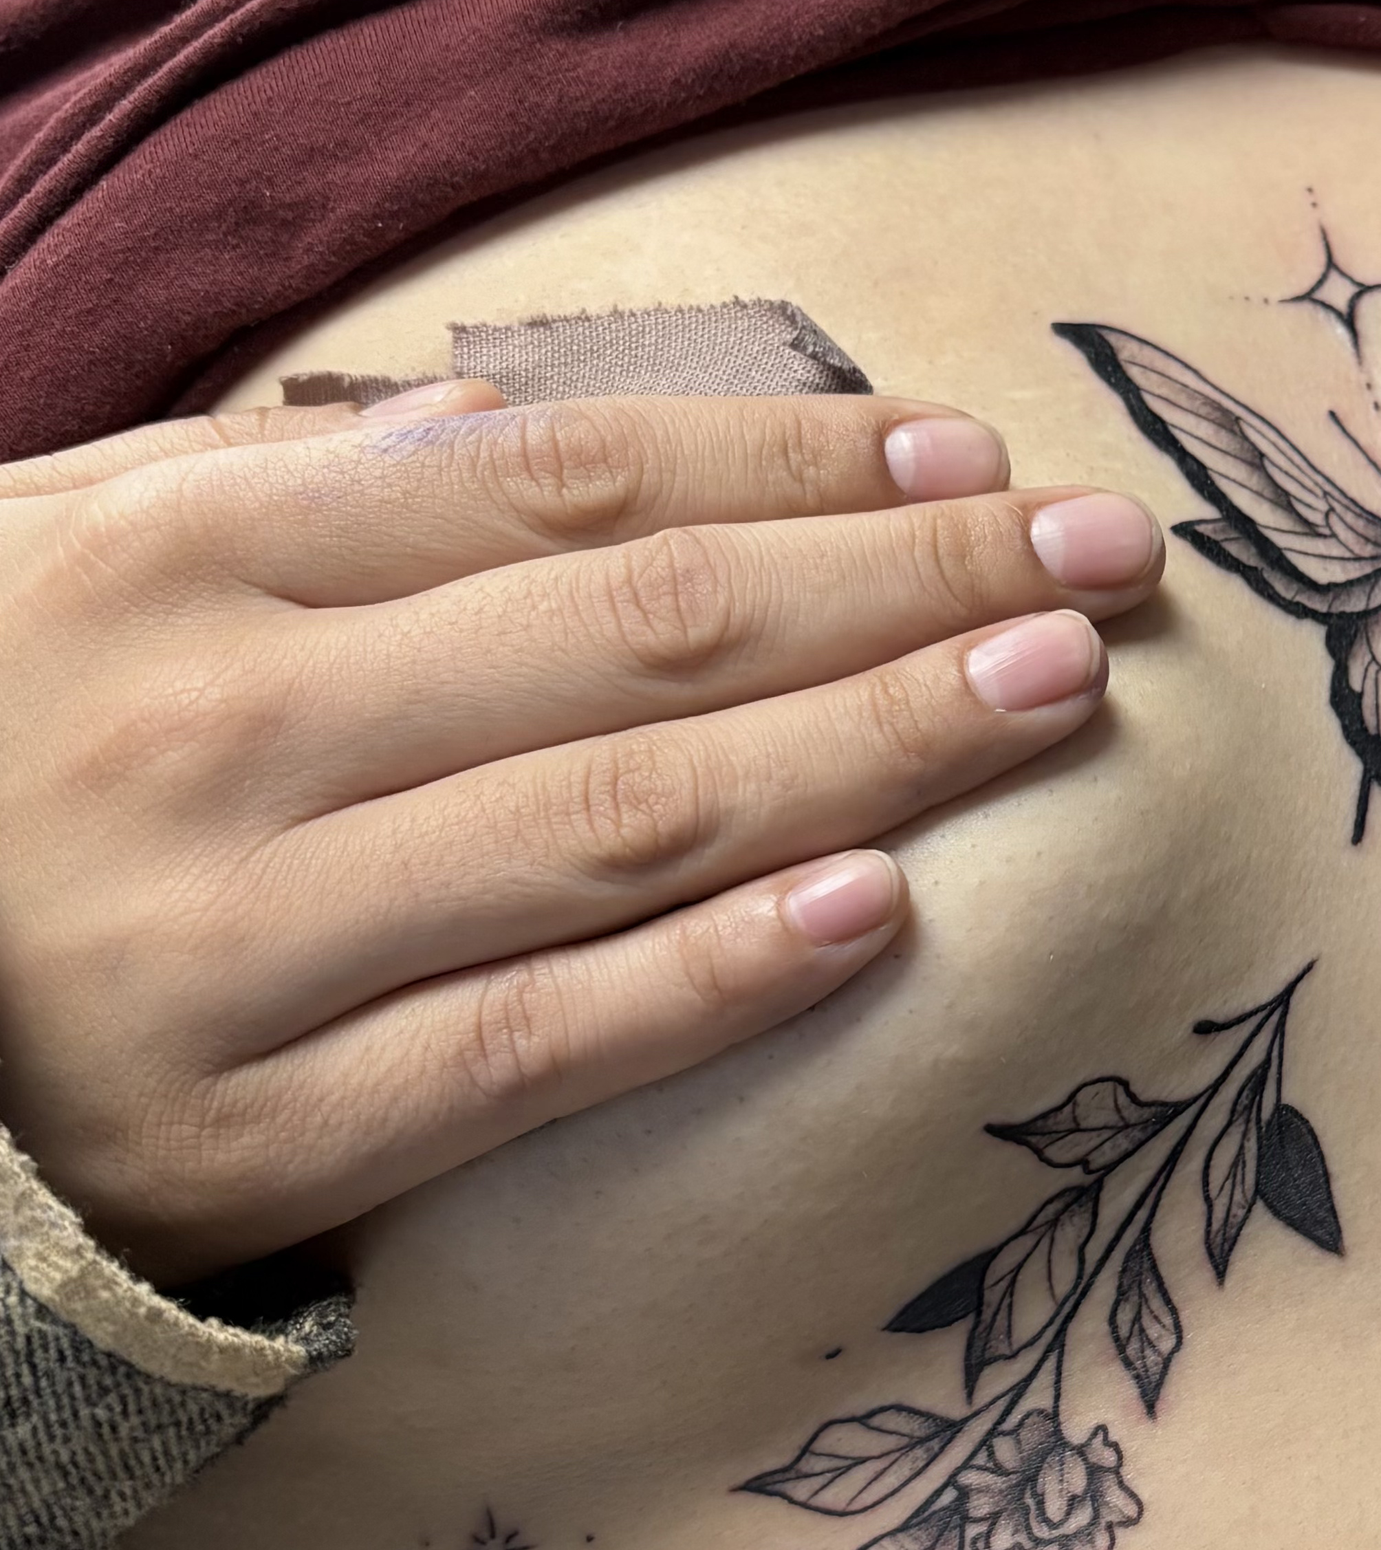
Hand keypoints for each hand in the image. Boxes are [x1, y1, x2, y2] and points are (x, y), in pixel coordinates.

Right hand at [0, 387, 1163, 1280]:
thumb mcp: (56, 562)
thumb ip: (269, 476)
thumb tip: (507, 408)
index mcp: (187, 556)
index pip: (570, 485)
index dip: (795, 462)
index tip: (973, 451)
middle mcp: (220, 727)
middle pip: (647, 632)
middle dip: (906, 580)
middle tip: (1106, 555)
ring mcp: (234, 943)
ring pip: (623, 822)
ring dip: (874, 744)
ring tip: (1056, 689)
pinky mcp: (250, 1141)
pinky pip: (526, 1048)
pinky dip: (711, 979)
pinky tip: (883, 914)